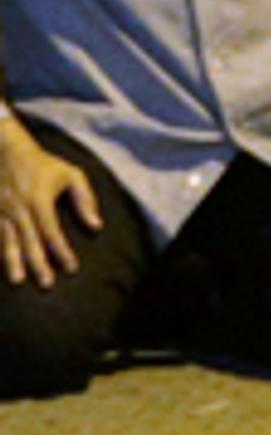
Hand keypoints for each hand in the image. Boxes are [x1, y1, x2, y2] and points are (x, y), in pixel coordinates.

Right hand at [0, 115, 99, 288]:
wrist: (5, 150)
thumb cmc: (43, 164)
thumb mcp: (71, 175)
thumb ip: (85, 199)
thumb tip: (96, 225)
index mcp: (40, 201)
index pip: (53, 233)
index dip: (62, 252)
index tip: (71, 268)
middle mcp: (19, 210)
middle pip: (30, 242)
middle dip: (39, 264)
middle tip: (47, 283)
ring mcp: (1, 212)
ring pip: (8, 242)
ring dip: (13, 262)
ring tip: (18, 281)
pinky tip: (2, 264)